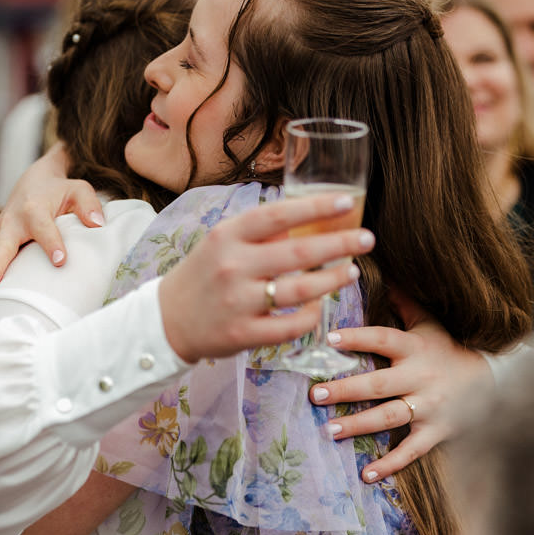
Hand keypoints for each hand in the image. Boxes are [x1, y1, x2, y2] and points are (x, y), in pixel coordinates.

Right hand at [0, 143, 101, 304]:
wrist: (33, 182)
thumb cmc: (58, 191)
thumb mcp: (79, 190)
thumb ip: (89, 205)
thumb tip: (97, 225)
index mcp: (34, 209)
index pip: (43, 227)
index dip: (52, 243)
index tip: (60, 262)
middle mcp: (10, 222)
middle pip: (0, 247)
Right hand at [158, 192, 373, 362]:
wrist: (166, 321)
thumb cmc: (203, 275)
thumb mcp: (221, 242)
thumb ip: (259, 231)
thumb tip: (308, 218)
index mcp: (227, 236)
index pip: (277, 215)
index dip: (315, 207)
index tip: (347, 201)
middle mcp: (232, 266)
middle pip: (297, 252)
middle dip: (339, 243)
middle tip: (367, 238)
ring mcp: (238, 302)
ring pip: (299, 291)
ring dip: (332, 279)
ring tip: (351, 270)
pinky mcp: (243, 334)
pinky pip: (290, 326)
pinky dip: (310, 316)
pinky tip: (319, 307)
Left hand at [310, 316, 488, 481]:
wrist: (495, 381)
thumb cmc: (449, 350)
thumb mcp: (430, 324)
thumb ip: (403, 303)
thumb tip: (376, 274)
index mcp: (416, 348)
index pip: (384, 338)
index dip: (358, 338)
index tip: (330, 340)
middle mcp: (421, 377)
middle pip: (379, 384)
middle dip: (346, 389)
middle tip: (314, 395)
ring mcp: (430, 406)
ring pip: (390, 417)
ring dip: (359, 425)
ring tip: (329, 430)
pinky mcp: (438, 432)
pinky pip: (412, 450)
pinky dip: (390, 464)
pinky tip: (366, 475)